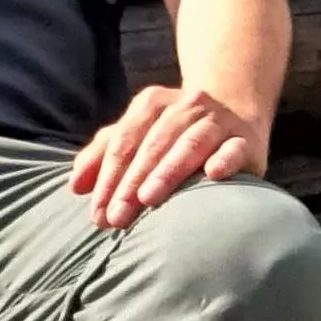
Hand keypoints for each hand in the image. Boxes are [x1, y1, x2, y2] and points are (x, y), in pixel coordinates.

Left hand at [69, 81, 266, 229]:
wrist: (235, 105)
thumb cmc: (175, 131)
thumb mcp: (139, 134)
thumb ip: (105, 154)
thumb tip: (75, 185)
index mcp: (152, 104)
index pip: (124, 141)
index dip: (108, 177)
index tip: (97, 212)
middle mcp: (184, 106)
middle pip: (153, 145)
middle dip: (131, 182)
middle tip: (117, 216)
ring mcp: (217, 120)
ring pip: (190, 143)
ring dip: (168, 170)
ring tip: (148, 199)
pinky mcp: (246, 139)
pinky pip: (234, 147)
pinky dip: (224, 158)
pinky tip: (213, 173)